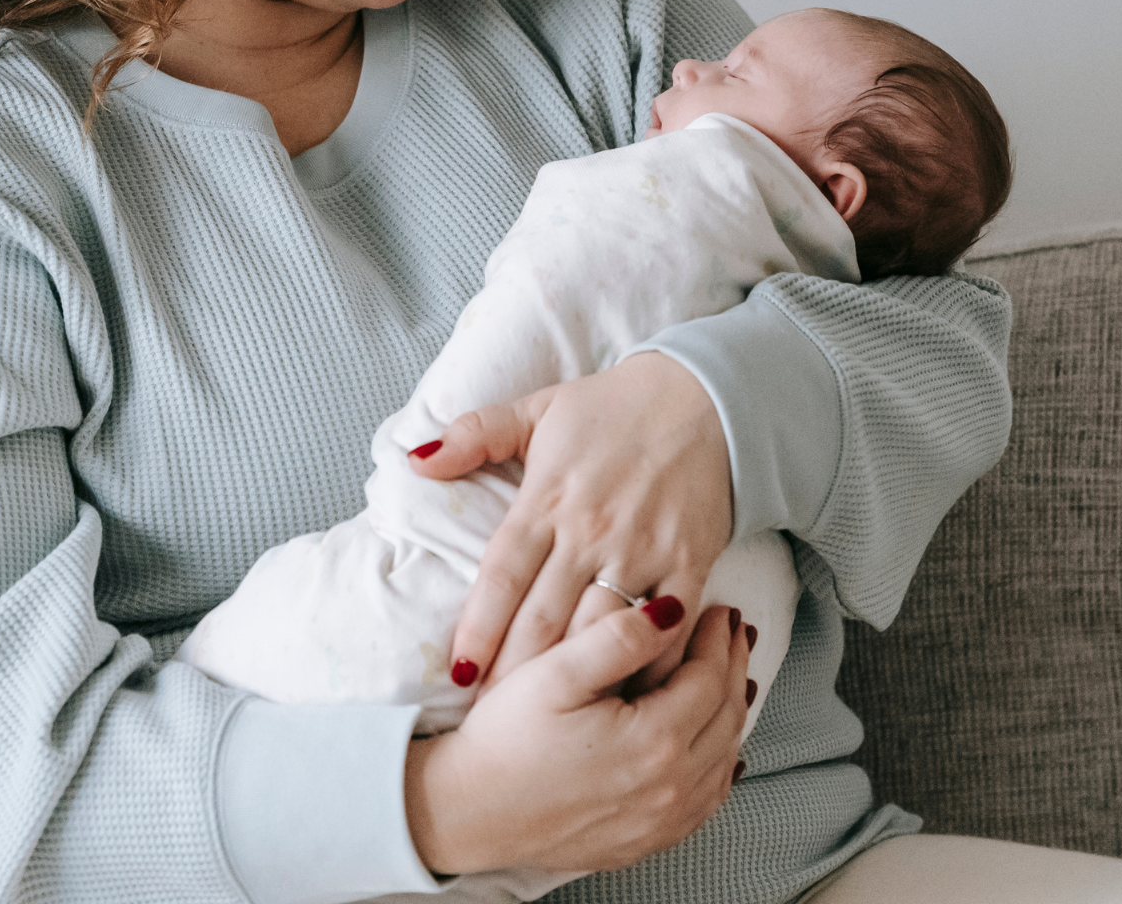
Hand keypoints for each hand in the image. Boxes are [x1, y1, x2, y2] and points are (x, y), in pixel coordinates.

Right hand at [405, 599, 751, 874]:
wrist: (469, 811)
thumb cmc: (507, 737)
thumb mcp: (556, 671)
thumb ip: (618, 637)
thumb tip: (672, 609)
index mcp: (653, 741)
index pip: (710, 679)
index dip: (719, 639)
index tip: (720, 608)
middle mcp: (670, 788)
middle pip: (726, 718)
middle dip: (733, 668)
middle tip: (735, 633)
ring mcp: (661, 821)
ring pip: (723, 759)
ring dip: (732, 712)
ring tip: (732, 675)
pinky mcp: (646, 840)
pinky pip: (705, 800)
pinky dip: (720, 763)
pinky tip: (717, 747)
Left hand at [410, 351, 732, 691]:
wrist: (705, 398)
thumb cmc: (611, 408)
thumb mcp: (538, 408)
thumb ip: (475, 434)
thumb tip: (416, 460)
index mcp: (547, 496)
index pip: (502, 574)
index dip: (478, 627)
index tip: (458, 673)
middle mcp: (590, 528)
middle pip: (543, 617)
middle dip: (514, 672)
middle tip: (492, 719)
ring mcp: (642, 549)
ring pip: (598, 631)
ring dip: (574, 680)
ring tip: (549, 723)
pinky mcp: (689, 563)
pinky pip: (665, 630)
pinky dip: (647, 668)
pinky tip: (627, 701)